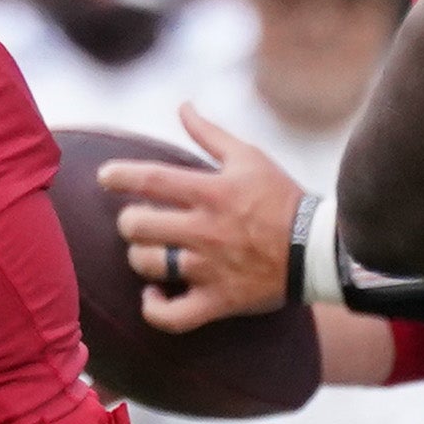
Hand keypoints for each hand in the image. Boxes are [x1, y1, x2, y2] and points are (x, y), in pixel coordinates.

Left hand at [100, 103, 307, 333]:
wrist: (317, 249)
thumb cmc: (281, 200)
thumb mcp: (249, 158)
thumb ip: (210, 134)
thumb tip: (183, 107)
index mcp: (212, 193)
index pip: (150, 179)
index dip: (119, 176)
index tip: (105, 176)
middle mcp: (206, 231)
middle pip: (138, 226)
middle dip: (130, 220)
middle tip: (139, 220)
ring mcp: (210, 269)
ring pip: (148, 265)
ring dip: (141, 257)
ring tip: (151, 251)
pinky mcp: (218, 300)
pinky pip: (172, 316)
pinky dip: (155, 308)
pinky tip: (154, 294)